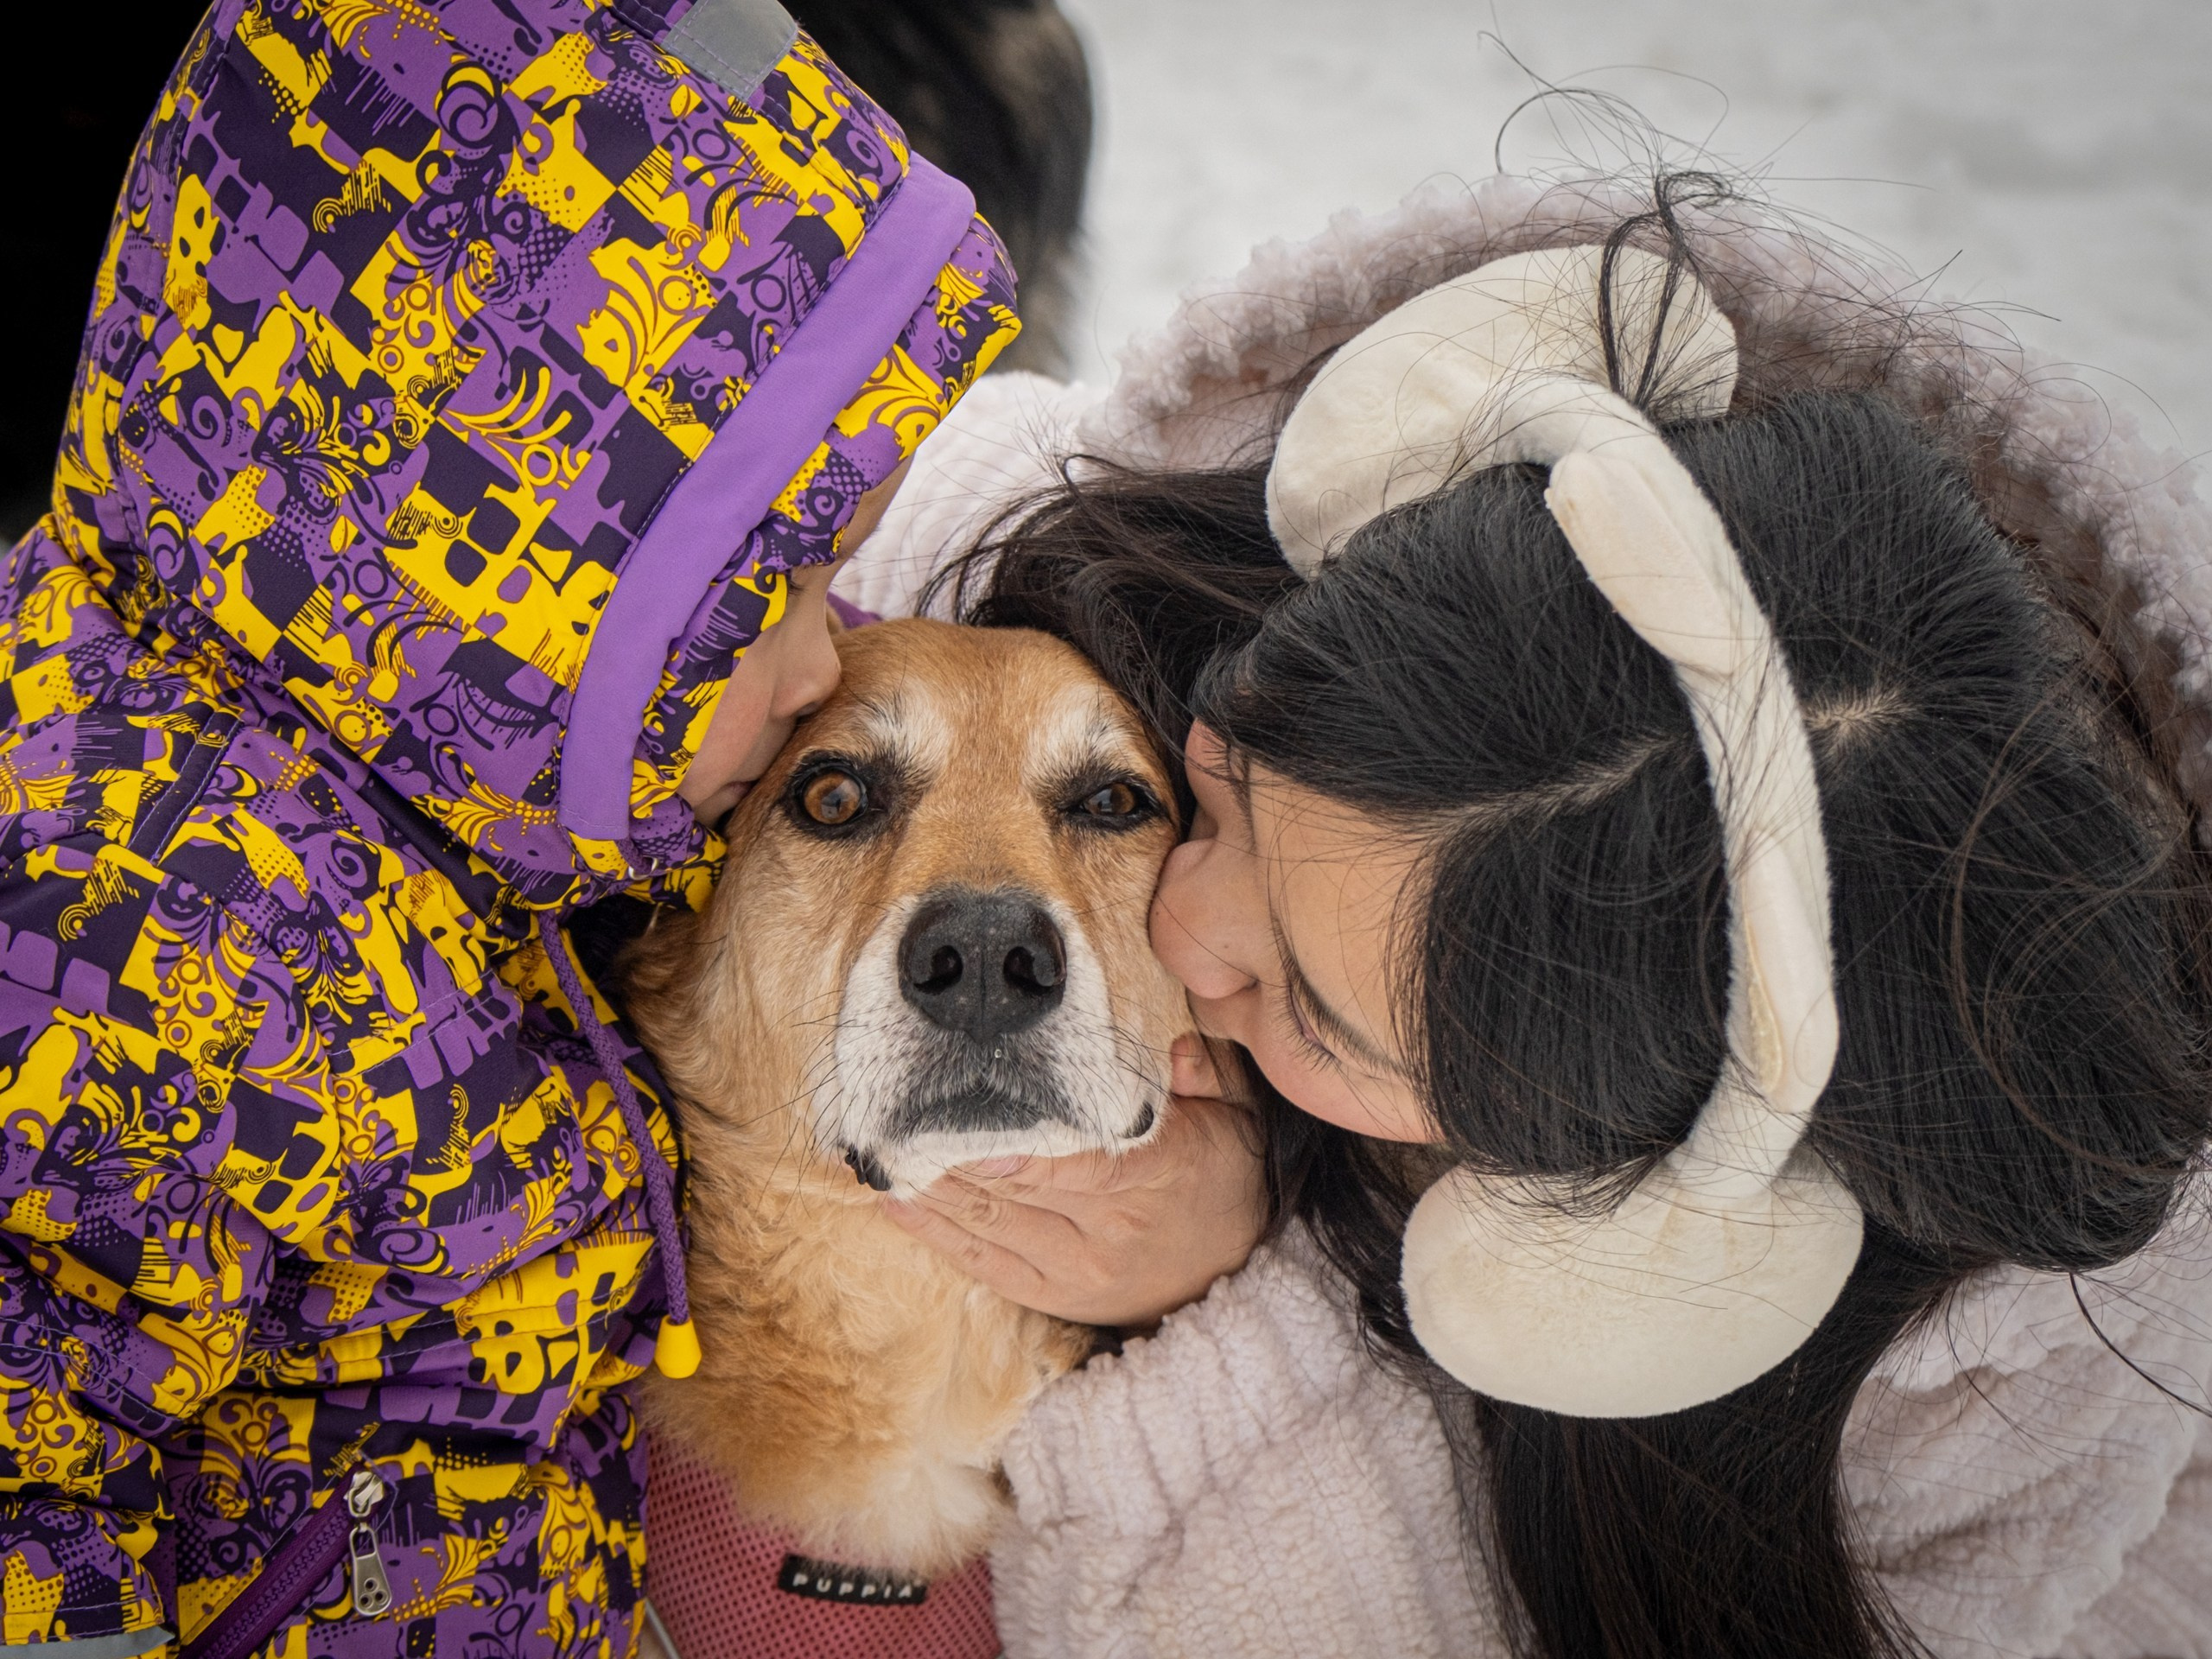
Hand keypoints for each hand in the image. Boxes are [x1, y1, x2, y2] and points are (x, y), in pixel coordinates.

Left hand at [881, 1037, 1267, 1326]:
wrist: (1230, 1269)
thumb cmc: (1221, 1175)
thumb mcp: (1237, 1116)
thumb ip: (1208, 1075)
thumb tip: (1179, 1049)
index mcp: (1158, 1176)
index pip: (1081, 1163)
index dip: (1021, 1152)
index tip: (969, 1129)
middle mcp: (1111, 1230)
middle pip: (1017, 1191)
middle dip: (950, 1154)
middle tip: (894, 1118)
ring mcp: (1077, 1269)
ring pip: (989, 1225)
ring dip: (928, 1188)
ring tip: (875, 1150)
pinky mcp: (1053, 1294)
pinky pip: (981, 1262)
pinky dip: (932, 1231)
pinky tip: (892, 1196)